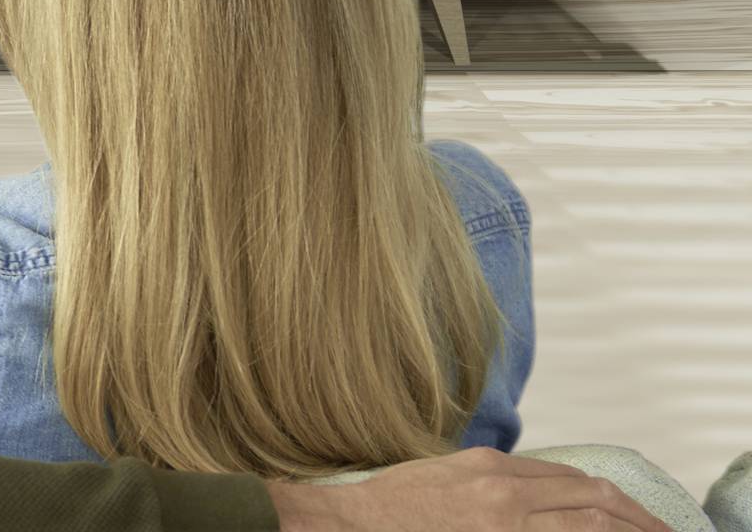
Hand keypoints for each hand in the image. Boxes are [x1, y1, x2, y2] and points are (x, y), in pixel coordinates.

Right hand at [264, 448, 673, 531]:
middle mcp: (506, 492)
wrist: (355, 524)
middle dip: (638, 521)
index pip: (572, 481)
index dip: (613, 501)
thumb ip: (491, 481)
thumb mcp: (446, 476)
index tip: (634, 516)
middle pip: (593, 501)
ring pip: (588, 525)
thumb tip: (532, 493)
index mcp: (493, 468)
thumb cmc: (394, 506)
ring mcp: (504, 522)